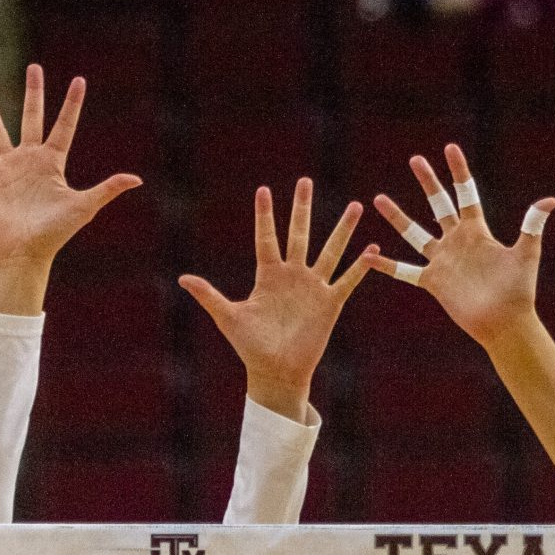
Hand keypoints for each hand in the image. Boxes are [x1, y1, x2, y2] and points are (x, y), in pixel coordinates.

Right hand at [0, 64, 142, 313]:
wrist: (24, 253)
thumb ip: (107, 189)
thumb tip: (138, 180)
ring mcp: (8, 166)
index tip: (80, 80)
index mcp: (53, 162)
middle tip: (34, 68)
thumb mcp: (84, 207)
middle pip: (32, 117)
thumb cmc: (55, 233)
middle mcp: (30, 159)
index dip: (72, 104)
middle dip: (34, 93)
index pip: (65, 125)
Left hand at [180, 179, 381, 420]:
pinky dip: (360, 266)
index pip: (266, 238)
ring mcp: (313, 288)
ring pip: (330, 252)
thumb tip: (182, 278)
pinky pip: (347, 280)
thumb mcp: (229, 317)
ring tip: (356, 206)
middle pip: (299, 235)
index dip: (265, 216)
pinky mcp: (330, 303)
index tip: (264, 189)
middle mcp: (292, 276)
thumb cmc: (250, 347)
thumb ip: (209, 296)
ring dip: (342, 230)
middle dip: (302, 209)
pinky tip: (372, 248)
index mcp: (268, 276)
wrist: (276, 372)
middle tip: (306, 181)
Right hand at [374, 145, 554, 348]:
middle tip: (416, 159)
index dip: (458, 171)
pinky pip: (405, 271)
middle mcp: (457, 242)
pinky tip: (368, 255)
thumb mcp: (526, 253)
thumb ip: (532, 225)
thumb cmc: (518, 289)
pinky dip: (387, 265)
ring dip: (397, 217)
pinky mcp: (433, 281)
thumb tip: (551, 199)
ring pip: (414, 233)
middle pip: (438, 205)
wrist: (504, 322)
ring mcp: (443, 261)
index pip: (465, 194)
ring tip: (378, 199)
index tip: (450, 148)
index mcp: (477, 231)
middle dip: (428, 182)